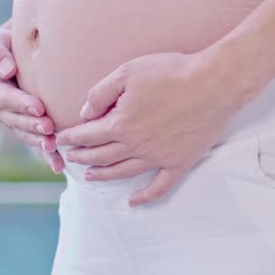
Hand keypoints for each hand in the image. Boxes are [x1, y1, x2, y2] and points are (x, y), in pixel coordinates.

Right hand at [0, 23, 64, 173]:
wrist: (19, 51)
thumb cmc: (7, 43)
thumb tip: (5, 70)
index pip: (1, 96)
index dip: (18, 103)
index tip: (38, 106)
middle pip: (13, 119)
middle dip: (31, 125)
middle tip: (50, 128)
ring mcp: (12, 120)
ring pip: (25, 133)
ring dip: (38, 142)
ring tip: (54, 146)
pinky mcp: (26, 127)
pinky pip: (35, 142)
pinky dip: (46, 155)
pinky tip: (58, 166)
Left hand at [54, 48, 256, 206]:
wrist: (213, 83)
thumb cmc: (172, 72)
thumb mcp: (128, 72)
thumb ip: (101, 93)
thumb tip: (85, 113)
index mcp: (120, 124)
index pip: (87, 135)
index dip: (71, 137)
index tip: (61, 139)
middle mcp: (135, 145)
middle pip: (101, 156)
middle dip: (82, 157)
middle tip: (70, 157)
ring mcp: (158, 157)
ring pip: (123, 172)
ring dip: (103, 175)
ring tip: (90, 176)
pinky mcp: (179, 162)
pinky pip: (159, 187)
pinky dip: (145, 197)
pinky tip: (134, 202)